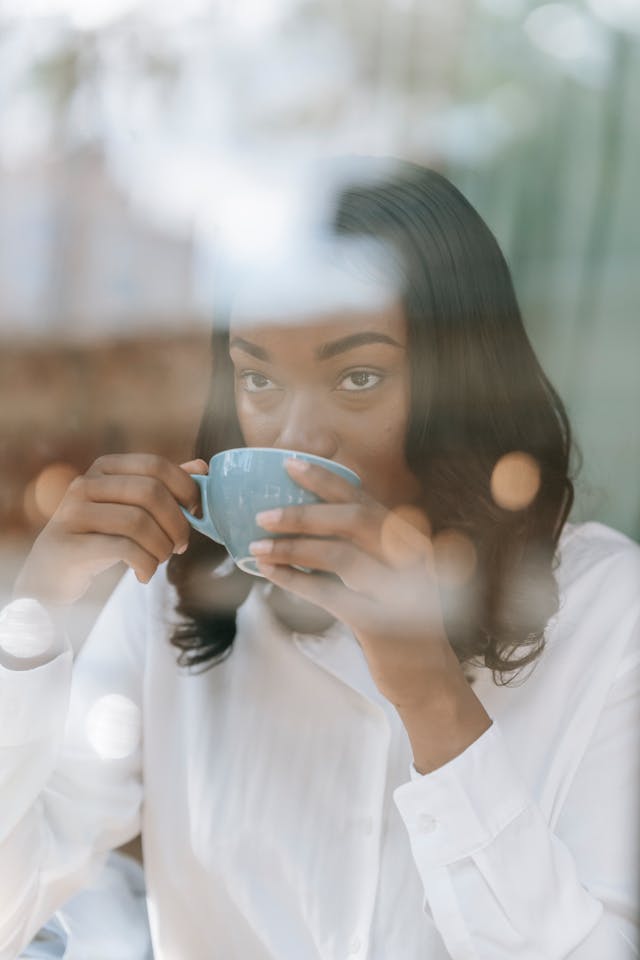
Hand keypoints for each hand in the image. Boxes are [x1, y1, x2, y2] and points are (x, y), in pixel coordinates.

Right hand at [12, 454, 207, 606]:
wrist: (53, 575)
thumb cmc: (101, 538)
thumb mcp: (132, 508)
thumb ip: (164, 488)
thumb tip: (202, 468)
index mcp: (105, 468)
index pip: (156, 465)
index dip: (186, 488)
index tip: (197, 513)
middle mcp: (85, 484)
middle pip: (150, 492)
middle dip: (176, 523)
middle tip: (180, 545)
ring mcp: (72, 513)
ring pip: (138, 521)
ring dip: (161, 547)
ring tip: (160, 560)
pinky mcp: (68, 545)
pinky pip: (122, 549)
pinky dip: (145, 564)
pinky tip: (144, 574)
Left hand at [250, 459, 451, 706]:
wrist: (427, 677)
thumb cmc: (400, 621)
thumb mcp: (390, 576)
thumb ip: (364, 547)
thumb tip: (305, 520)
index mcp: (409, 539)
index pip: (365, 499)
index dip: (326, 480)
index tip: (289, 464)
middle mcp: (409, 558)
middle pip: (354, 520)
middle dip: (304, 513)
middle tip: (263, 514)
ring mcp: (398, 590)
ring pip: (340, 555)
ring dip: (292, 548)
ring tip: (257, 548)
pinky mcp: (380, 623)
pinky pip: (329, 595)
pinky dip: (296, 581)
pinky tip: (271, 575)